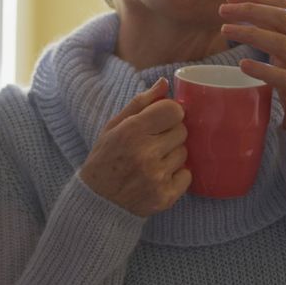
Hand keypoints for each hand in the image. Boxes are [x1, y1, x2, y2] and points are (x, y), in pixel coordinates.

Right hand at [79, 78, 191, 217]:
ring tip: (152, 162)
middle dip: (170, 135)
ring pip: (184, 154)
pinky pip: (187, 176)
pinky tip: (157, 178)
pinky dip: (176, 176)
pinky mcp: (165, 196)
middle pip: (182, 131)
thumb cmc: (106, 158)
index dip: (170, 113)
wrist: (98, 201)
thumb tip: (164, 83)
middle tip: (152, 144)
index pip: (173, 110)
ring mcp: (156, 177)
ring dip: (172, 156)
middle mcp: (145, 153)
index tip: (162, 120)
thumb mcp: (114, 127)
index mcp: (131, 131)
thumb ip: (140, 103)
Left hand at [219, 0, 285, 129]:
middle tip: (222, 10)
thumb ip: (275, 32)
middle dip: (250, 11)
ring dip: (250, 34)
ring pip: (282, 44)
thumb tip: (243, 10)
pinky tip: (242, 65)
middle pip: (283, 20)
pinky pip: (282, 78)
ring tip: (225, 30)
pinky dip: (261, 69)